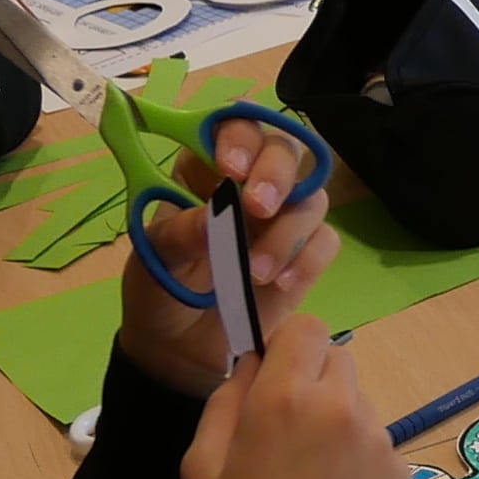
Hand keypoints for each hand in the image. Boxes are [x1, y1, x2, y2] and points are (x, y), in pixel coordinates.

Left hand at [116, 117, 335, 397]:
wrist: (177, 352)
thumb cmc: (159, 293)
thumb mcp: (153, 261)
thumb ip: (180, 234)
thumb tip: (215, 217)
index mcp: (204, 169)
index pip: (233, 126)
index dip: (240, 136)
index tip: (231, 168)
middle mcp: (249, 185)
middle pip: (286, 150)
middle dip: (277, 174)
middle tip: (258, 209)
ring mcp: (281, 221)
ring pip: (312, 198)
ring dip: (289, 231)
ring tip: (255, 273)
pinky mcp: (303, 258)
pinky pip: (325, 243)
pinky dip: (306, 260)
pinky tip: (277, 285)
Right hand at [181, 315, 402, 478]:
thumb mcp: (201, 466)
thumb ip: (228, 400)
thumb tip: (254, 365)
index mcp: (286, 399)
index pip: (306, 327)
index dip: (287, 346)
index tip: (270, 377)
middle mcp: (342, 407)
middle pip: (336, 358)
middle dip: (310, 378)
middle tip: (284, 429)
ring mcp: (379, 440)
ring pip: (357, 400)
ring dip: (334, 417)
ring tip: (307, 475)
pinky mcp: (401, 472)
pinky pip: (374, 441)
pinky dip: (355, 455)